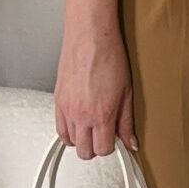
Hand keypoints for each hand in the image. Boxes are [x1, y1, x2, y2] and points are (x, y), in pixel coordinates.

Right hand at [54, 15, 136, 156]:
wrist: (89, 36)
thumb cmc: (109, 57)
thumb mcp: (127, 92)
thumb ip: (126, 122)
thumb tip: (130, 141)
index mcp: (102, 114)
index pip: (104, 149)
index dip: (112, 147)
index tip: (116, 139)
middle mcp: (81, 115)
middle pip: (85, 151)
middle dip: (96, 148)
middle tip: (104, 136)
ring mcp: (67, 109)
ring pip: (70, 142)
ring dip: (82, 139)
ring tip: (92, 127)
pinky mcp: (57, 100)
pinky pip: (59, 128)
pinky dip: (69, 131)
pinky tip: (79, 123)